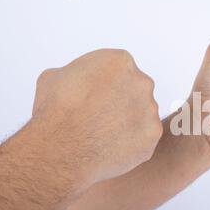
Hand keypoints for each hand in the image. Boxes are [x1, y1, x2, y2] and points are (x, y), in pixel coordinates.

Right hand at [31, 49, 162, 185]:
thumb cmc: (57, 112)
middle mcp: (141, 82)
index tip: (96, 96)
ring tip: (105, 134)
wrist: (63, 148)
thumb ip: (78, 74)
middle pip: (135, 90)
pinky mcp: (153, 134)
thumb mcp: (55, 76)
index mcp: (120, 61)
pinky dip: (132, 142)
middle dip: (121, 101)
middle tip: (102, 116)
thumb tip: (78, 82)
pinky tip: (113, 146)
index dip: (106, 84)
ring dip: (128, 122)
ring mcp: (150, 109)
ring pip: (142, 114)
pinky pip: (145, 137)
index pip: (119, 70)